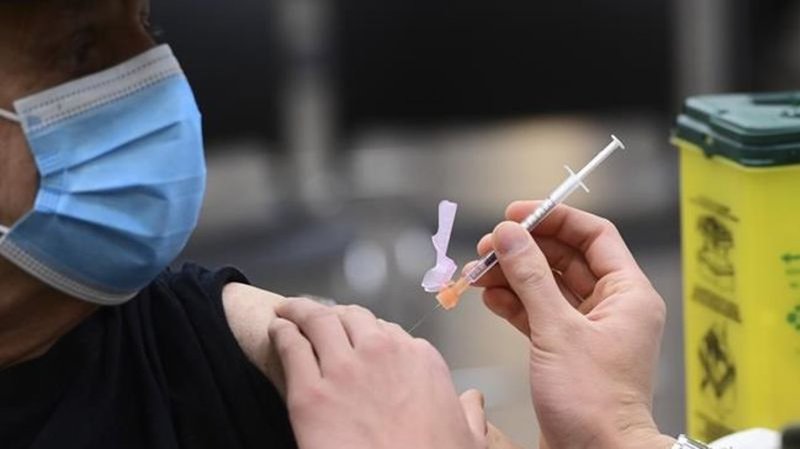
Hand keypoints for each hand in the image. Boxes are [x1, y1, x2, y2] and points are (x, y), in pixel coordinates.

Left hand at [269, 298, 486, 448]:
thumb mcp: (470, 441)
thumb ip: (470, 414)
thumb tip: (473, 401)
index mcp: (420, 359)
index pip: (390, 331)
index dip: (371, 335)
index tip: (360, 340)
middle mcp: (382, 353)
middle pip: (353, 318)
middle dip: (336, 315)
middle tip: (322, 318)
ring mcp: (344, 370)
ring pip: (318, 321)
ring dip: (301, 311)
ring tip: (289, 310)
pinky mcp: (309, 393)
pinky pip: (291, 348)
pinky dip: (282, 333)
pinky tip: (278, 329)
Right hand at [471, 201, 674, 448]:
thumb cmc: (593, 402)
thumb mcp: (557, 330)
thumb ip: (531, 277)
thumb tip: (508, 235)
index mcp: (628, 294)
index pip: (594, 235)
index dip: (554, 218)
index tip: (516, 214)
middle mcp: (612, 306)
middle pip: (565, 258)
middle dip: (524, 250)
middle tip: (488, 247)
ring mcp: (588, 328)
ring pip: (547, 285)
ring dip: (513, 276)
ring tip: (479, 274)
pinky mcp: (567, 348)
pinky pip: (538, 312)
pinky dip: (514, 303)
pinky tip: (490, 298)